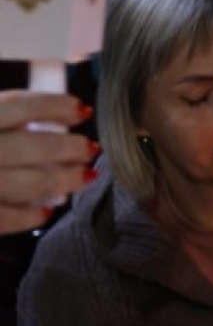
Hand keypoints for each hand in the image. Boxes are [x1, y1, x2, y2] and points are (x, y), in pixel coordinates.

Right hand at [0, 91, 96, 232]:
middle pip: (34, 146)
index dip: (56, 106)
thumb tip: (60, 111)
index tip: (82, 110)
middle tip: (90, 148)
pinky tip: (47, 211)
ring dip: (64, 180)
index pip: (20, 106)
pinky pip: (8, 219)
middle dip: (70, 148)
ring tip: (84, 176)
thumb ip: (6, 113)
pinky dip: (31, 216)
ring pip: (31, 184)